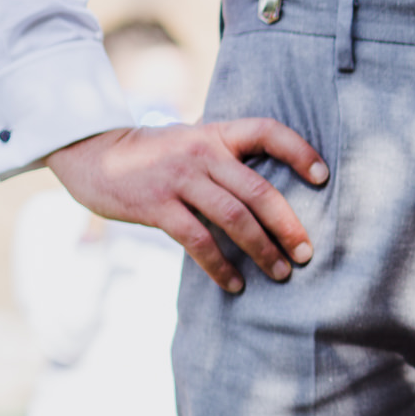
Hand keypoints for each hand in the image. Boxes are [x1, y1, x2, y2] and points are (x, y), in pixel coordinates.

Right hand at [46, 121, 327, 293]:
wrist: (91, 152)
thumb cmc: (153, 154)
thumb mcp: (193, 141)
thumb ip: (226, 158)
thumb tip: (271, 195)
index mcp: (217, 135)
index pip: (268, 131)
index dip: (299, 151)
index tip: (323, 177)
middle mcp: (203, 154)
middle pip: (259, 191)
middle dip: (289, 226)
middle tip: (307, 253)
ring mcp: (180, 180)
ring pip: (235, 218)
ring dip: (263, 250)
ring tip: (282, 273)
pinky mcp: (157, 206)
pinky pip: (198, 241)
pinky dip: (220, 266)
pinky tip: (235, 284)